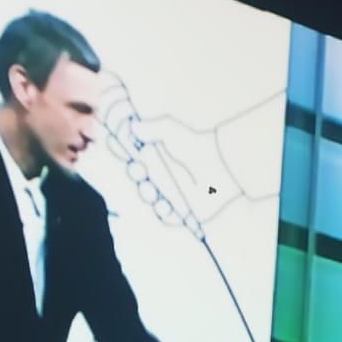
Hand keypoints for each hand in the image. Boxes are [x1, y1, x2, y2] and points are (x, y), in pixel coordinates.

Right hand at [99, 78, 238, 234]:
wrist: (222, 165)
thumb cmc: (198, 146)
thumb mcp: (173, 131)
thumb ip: (153, 127)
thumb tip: (133, 127)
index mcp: (156, 155)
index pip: (132, 154)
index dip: (123, 152)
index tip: (118, 146)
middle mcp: (161, 173)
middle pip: (137, 176)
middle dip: (135, 172)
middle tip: (140, 168)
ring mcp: (171, 192)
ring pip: (148, 195)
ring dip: (146, 191)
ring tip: (152, 187)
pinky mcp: (182, 209)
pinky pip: (165, 214)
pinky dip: (162, 210)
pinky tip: (165, 202)